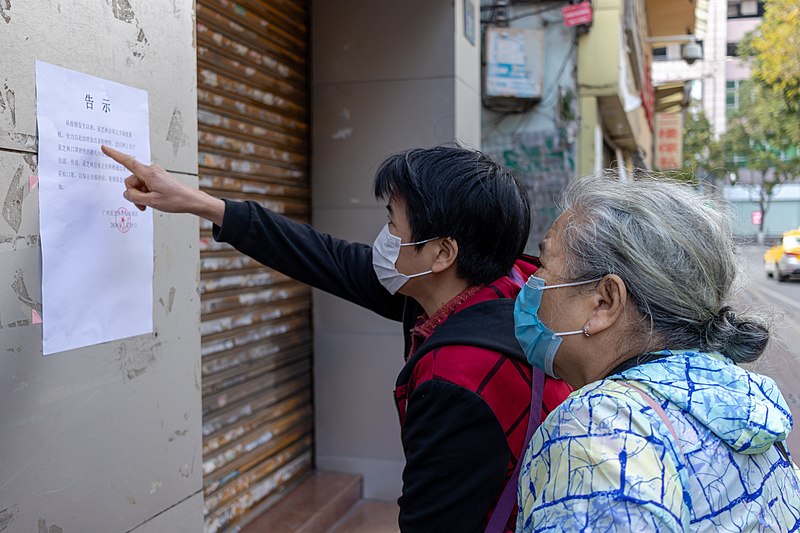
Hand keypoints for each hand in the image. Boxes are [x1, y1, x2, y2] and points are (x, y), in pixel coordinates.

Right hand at [100, 145, 224, 224]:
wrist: (190, 200)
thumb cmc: (175, 200)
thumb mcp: (151, 201)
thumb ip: (134, 197)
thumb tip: (127, 193)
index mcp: (149, 173)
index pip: (127, 161)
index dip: (114, 155)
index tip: (104, 148)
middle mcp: (151, 170)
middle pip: (131, 181)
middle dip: (134, 193)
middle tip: (143, 205)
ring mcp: (154, 173)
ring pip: (138, 185)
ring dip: (141, 195)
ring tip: (150, 204)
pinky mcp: (157, 177)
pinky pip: (145, 185)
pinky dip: (146, 194)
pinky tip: (153, 200)